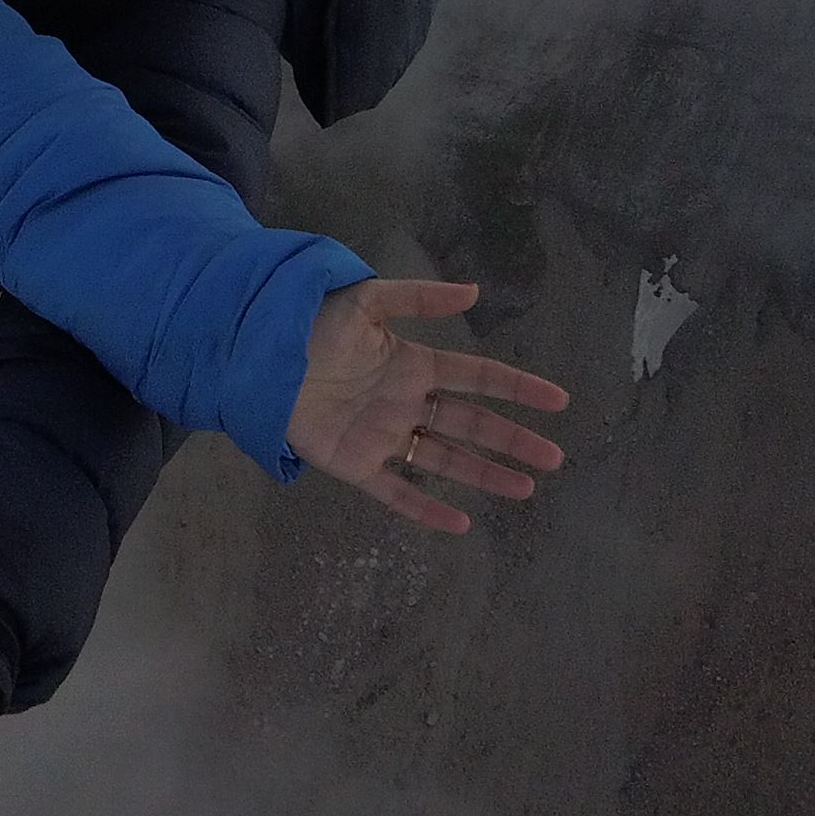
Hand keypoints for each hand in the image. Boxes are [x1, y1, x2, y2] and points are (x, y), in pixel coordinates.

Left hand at [284, 279, 569, 535]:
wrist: (257, 353)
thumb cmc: (311, 323)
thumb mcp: (365, 300)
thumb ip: (417, 297)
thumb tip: (474, 291)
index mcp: (412, 364)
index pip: (477, 377)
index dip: (516, 387)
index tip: (558, 399)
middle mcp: (406, 403)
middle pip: (471, 424)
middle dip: (513, 440)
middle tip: (555, 457)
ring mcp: (383, 436)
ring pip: (445, 460)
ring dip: (485, 475)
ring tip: (526, 489)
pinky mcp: (355, 464)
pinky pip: (397, 492)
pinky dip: (426, 509)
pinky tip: (461, 524)